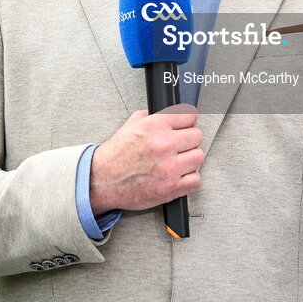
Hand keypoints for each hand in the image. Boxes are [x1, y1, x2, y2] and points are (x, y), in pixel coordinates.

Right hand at [90, 104, 204, 213]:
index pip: (190, 116)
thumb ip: (153, 116)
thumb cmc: (116, 155)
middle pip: (197, 136)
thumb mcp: (131, 124)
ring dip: (190, 159)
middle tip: (180, 145)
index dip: (188, 120)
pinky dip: (189, 178)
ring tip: (179, 160)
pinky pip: (195, 179)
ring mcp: (169, 168)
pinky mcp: (171, 188)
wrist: (103, 180)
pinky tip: (178, 175)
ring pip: (199, 157)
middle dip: (189, 140)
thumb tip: (172, 113)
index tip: (187, 125)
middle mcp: (163, 145)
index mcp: (154, 126)